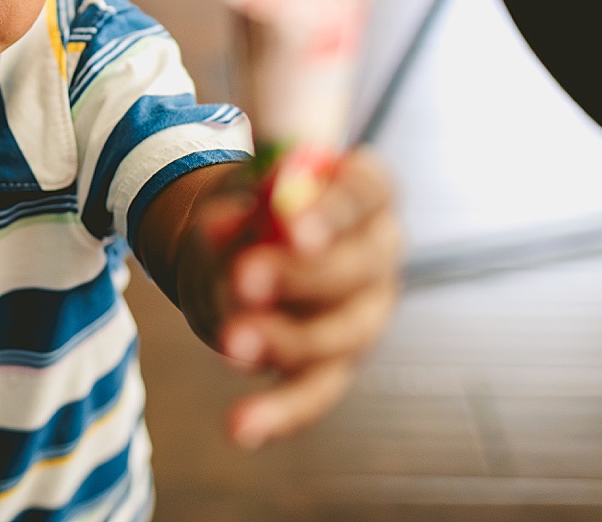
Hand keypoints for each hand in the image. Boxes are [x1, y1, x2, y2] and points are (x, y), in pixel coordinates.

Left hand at [206, 148, 399, 447]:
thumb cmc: (254, 198)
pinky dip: (280, 413)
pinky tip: (242, 427)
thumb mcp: (249, 173)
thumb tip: (224, 221)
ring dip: (284, 341)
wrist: (236, 246)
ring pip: (338, 338)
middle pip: (356, 268)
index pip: (365, 193)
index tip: (291, 223)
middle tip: (244, 277)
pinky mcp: (331, 365)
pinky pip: (314, 394)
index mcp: (366, 194)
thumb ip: (246, 182)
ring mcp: (361, 316)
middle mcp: (377, 257)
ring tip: (231, 342)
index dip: (332, 210)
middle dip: (300, 276)